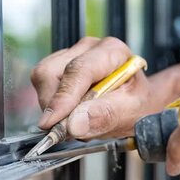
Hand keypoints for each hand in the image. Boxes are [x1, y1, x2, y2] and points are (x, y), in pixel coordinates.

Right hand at [30, 36, 155, 138]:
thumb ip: (104, 116)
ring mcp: (70, 54)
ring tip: (76, 121)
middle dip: (53, 106)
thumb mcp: (130, 112)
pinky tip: (71, 113)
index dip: (62, 99)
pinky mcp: (58, 67)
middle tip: (68, 130)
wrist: (136, 102)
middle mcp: (88, 48)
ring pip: (43, 79)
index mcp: (112, 51)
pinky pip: (43, 86)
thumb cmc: (137, 104)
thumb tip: (73, 125)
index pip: (78, 70)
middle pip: (51, 72)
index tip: (52, 123)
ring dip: (52, 107)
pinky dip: (52, 106)